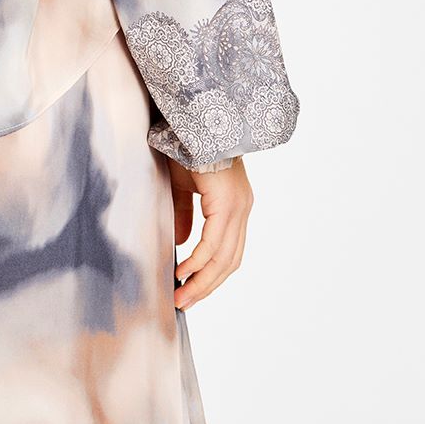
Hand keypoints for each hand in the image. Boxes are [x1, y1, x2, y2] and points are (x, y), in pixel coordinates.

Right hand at [169, 156, 253, 309]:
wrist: (193, 120)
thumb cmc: (187, 146)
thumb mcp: (184, 186)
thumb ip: (185, 214)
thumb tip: (184, 243)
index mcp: (234, 206)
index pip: (228, 251)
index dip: (210, 274)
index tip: (190, 291)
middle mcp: (241, 209)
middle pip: (229, 261)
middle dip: (206, 285)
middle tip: (185, 303)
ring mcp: (237, 207)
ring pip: (224, 257)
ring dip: (203, 281)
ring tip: (183, 296)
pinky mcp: (228, 204)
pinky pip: (214, 243)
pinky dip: (199, 261)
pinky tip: (183, 272)